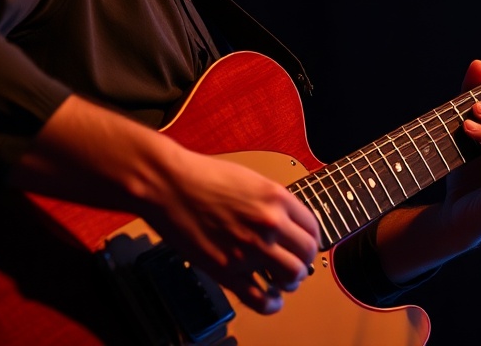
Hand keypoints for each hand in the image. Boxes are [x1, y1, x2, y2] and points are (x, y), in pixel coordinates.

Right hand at [145, 149, 321, 314]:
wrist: (168, 184)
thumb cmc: (203, 176)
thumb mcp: (250, 179)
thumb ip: (272, 202)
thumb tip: (287, 222)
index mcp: (277, 198)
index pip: (312, 227)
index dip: (311, 239)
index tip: (305, 244)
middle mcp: (269, 224)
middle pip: (306, 254)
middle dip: (304, 261)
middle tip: (296, 262)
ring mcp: (249, 249)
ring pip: (292, 277)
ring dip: (291, 281)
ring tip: (282, 279)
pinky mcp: (227, 270)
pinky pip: (260, 298)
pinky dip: (271, 304)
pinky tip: (271, 299)